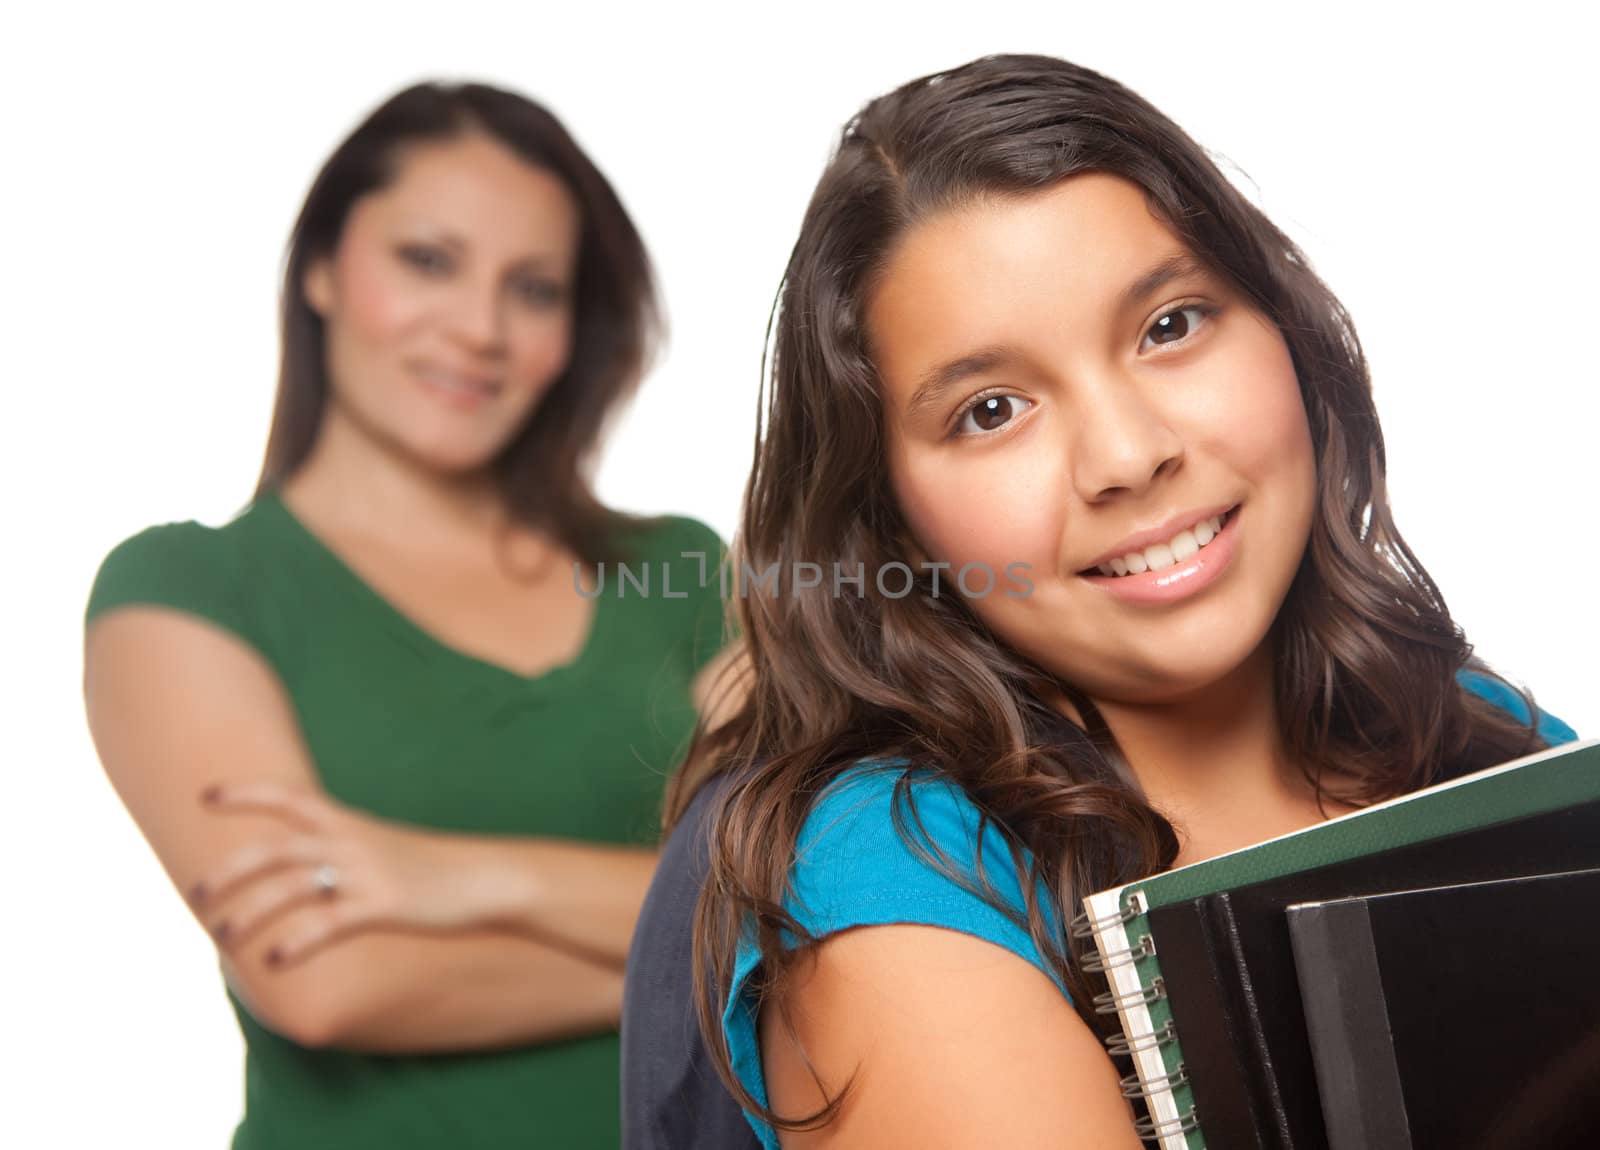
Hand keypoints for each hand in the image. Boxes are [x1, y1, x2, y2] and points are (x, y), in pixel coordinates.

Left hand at [188, 782, 486, 968]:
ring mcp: (365, 872)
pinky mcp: (382, 905)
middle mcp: (350, 841)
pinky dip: (295, 941)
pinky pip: (328, 924)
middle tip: (195, 893)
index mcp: (347, 822)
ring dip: (250, 911)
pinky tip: (274, 959)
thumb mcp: (379, 846)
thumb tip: (297, 867)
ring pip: (292, 886)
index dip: (246, 793)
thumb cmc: (429, 867)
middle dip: (229, 870)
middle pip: (275, 847)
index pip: (288, 796)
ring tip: (222, 935)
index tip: (206, 796)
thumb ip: (337, 850)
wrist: (483, 878)